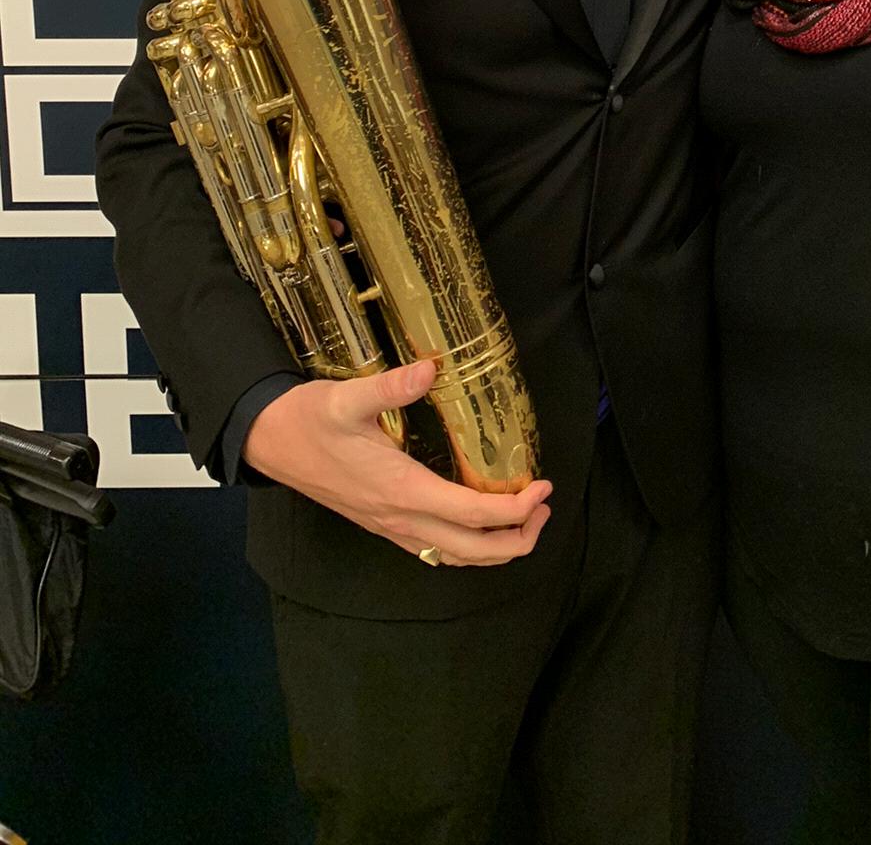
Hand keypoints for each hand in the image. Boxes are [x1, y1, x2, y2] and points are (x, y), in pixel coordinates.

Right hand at [242, 357, 551, 566]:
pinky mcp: (383, 525)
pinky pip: (435, 551)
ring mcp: (391, 528)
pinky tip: (479, 524)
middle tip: (545, 508)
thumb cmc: (310, 419)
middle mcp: (400, 519)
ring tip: (524, 519)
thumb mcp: (348, 397)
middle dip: (517, 538)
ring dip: (495, 548)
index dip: (515, 509)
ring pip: (455, 557)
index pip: (472, 514)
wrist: (270, 442)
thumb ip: (391, 386)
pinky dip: (468, 547)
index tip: (544, 488)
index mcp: (401, 490)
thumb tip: (430, 368)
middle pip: (472, 550)